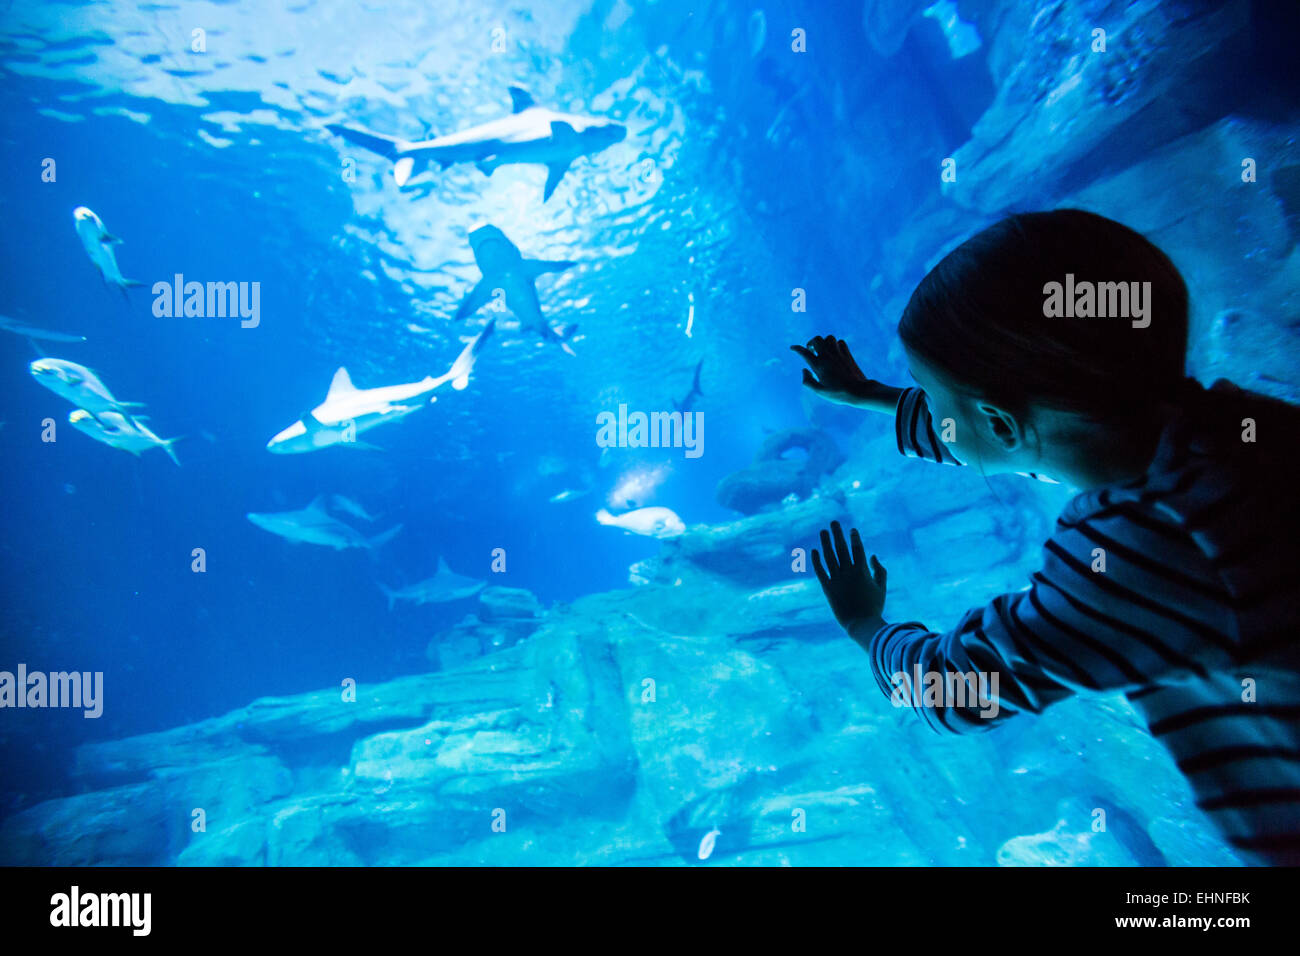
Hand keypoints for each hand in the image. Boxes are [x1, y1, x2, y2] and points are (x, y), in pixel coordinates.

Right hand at [790, 335, 872, 405]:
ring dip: (824, 342)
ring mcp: (838, 354)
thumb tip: (804, 370)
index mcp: (819, 366)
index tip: (792, 347)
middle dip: (811, 342)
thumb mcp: (820, 392)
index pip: (804, 352)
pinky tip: (836, 352)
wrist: (858, 391)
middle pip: (817, 339)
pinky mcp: (848, 354)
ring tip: (824, 350)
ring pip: (829, 338)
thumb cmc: (838, 393)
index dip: (796, 348)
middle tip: (811, 351)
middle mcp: (828, 357)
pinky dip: (836, 344)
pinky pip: (841, 342)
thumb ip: (808, 381)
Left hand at [812, 521, 887, 642]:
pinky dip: (817, 561)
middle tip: (834, 522)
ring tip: (823, 531)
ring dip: (825, 543)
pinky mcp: (827, 588)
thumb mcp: (882, 588)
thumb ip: (879, 570)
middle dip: (838, 534)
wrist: (860, 624)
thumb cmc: (873, 607)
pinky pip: (820, 572)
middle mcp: (848, 573)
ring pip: (829, 557)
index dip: (854, 538)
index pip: (857, 549)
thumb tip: (872, 555)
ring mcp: (837, 580)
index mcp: (862, 572)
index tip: (852, 529)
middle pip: (841, 549)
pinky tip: (814, 550)